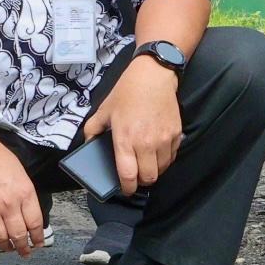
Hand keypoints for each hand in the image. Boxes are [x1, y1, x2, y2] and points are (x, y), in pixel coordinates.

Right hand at [0, 127, 47, 259]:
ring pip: (0, 238)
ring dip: (6, 247)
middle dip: (23, 248)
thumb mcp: (21, 174)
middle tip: (25, 252)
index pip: (35, 223)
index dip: (38, 237)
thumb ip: (26, 196)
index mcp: (24, 193)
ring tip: (8, 248)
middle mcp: (8, 204)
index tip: (38, 243)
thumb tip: (29, 216)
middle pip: (19, 235)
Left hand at [84, 59, 183, 192]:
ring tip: (146, 164)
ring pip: (162, 169)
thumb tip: (89, 145)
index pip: (128, 175)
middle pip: (148, 178)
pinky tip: (157, 153)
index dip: (127, 187)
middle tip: (136, 176)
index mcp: (125, 139)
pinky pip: (172, 157)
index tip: (125, 189)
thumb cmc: (127, 93)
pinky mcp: (176, 134)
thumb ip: (92, 130)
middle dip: (141, 181)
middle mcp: (146, 143)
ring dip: (154, 171)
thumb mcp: (103, 110)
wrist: (153, 76)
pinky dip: (165, 160)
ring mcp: (163, 139)